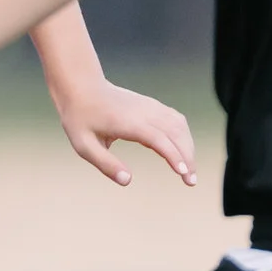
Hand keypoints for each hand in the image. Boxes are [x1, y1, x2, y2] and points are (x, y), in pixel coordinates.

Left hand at [54, 80, 197, 189]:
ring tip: (188, 172)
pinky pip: (176, 120)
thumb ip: (106, 164)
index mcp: (128, 122)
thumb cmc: (81, 119)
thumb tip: (127, 181)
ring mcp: (150, 106)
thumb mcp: (84, 146)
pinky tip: (183, 153)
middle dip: (187, 157)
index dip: (173, 155)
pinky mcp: (152, 106)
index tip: (183, 174)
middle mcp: (144, 111)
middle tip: (190, 182)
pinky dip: (184, 137)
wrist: (82, 88)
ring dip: (188, 147)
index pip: (158, 138)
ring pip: (179, 125)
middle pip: (175, 133)